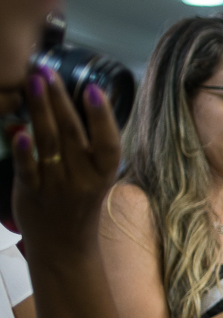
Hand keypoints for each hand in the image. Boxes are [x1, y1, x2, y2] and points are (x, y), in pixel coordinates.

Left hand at [12, 69, 120, 254]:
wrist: (64, 245)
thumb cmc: (80, 203)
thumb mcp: (96, 176)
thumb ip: (89, 144)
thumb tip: (83, 99)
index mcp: (104, 173)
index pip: (108, 143)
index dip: (102, 116)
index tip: (94, 89)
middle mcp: (83, 179)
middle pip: (73, 134)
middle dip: (61, 100)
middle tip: (49, 72)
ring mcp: (57, 186)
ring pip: (49, 144)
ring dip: (41, 111)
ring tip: (35, 83)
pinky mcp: (32, 192)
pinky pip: (28, 169)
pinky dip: (24, 151)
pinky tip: (19, 132)